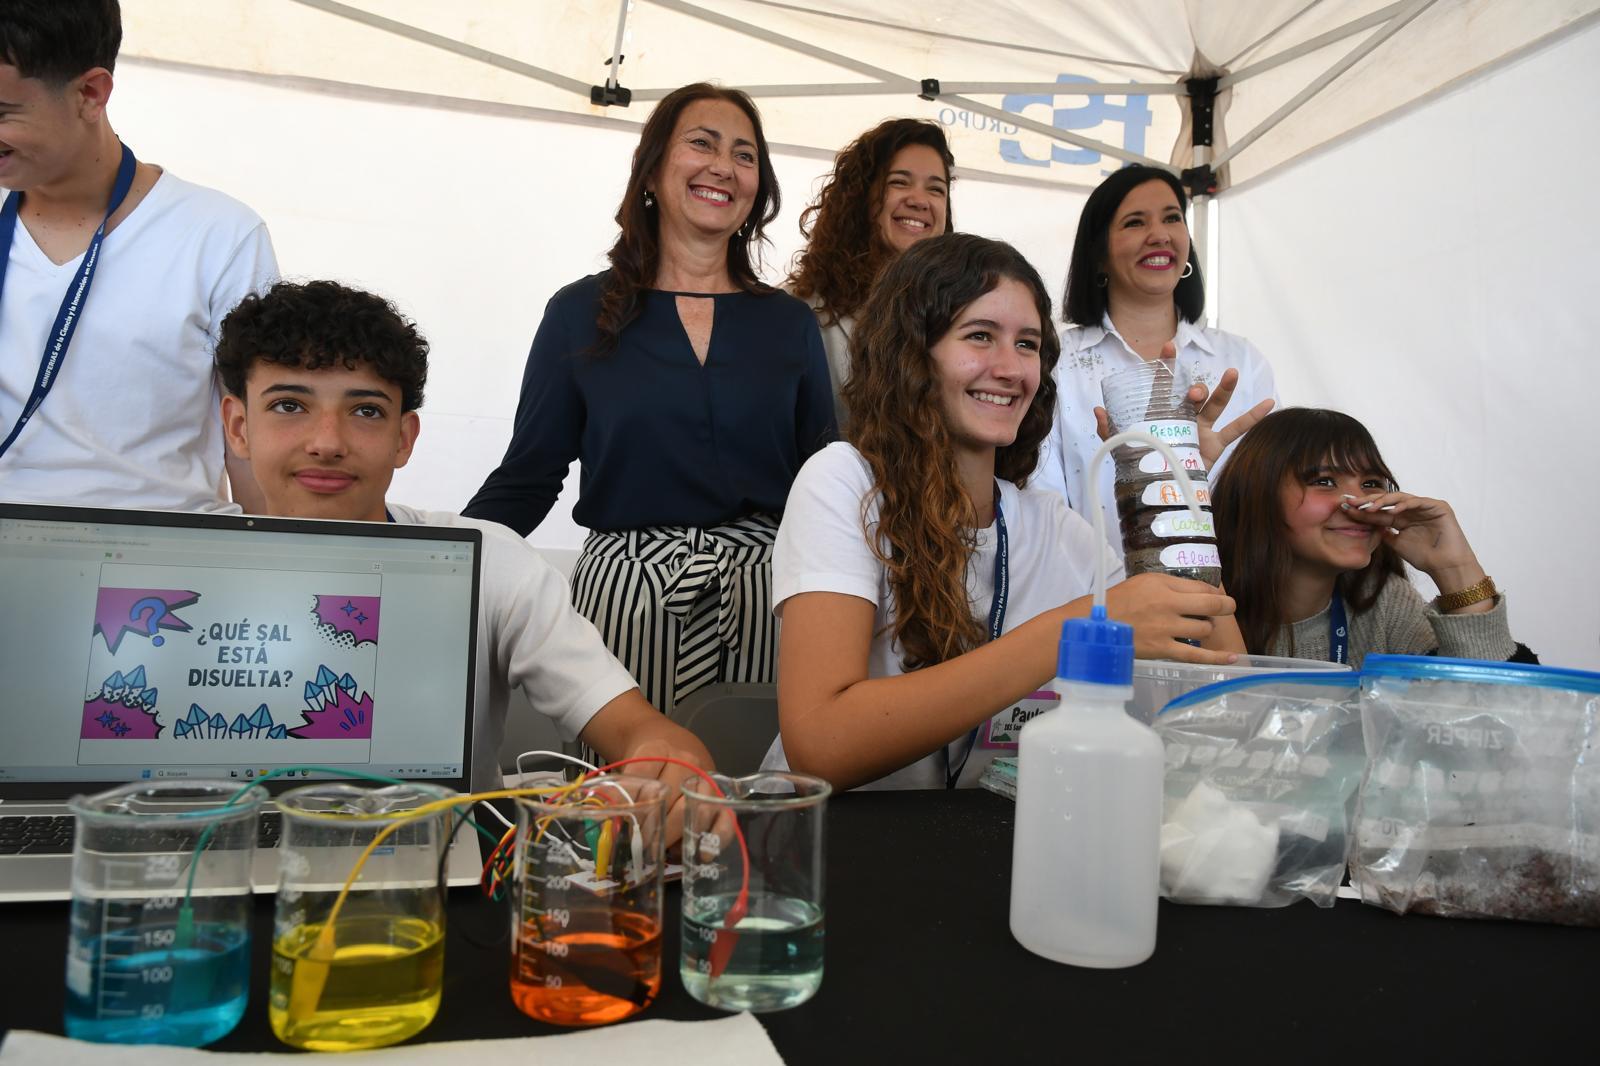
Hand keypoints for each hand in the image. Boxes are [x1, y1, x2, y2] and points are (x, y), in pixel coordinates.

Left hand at [619, 736, 710, 853]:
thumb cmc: (649, 768)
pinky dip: (715, 838)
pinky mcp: (721, 798)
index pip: (641, 773)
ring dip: (676, 834)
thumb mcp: (632, 769)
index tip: (619, 821)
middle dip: (652, 825)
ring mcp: (706, 779)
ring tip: (660, 851)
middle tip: (639, 845)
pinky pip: (724, 818)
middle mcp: (686, 761)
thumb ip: (622, 792)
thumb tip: (608, 819)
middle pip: (669, 795)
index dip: (629, 799)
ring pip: (695, 809)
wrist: (676, 750)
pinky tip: (701, 854)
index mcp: (658, 748)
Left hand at [1092, 345, 1272, 467]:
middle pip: (1192, 395)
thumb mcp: (1123, 448)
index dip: (1166, 367)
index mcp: (1161, 414)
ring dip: (1223, 389)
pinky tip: (1268, 402)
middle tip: (1192, 393)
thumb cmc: (1142, 465)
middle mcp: (1183, 417)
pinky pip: (1237, 428)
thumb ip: (1110, 430)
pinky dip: (1253, 416)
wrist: (1161, 491)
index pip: (1163, 385)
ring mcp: (1202, 429)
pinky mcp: (1215, 444)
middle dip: (1194, 390)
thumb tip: (1097, 411)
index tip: (1168, 347)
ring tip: (1231, 373)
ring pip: (1215, 405)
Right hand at [1104, 572, 1238, 664]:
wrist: (1097, 624)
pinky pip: (1196, 655)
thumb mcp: (1144, 581)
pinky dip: (1217, 657)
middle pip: (1210, 606)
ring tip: (1196, 626)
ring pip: (1204, 628)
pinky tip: (1233, 657)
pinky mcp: (1163, 650)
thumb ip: (1171, 584)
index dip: (1215, 592)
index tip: (1216, 596)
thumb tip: (1198, 591)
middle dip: (1225, 606)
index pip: (1201, 587)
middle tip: (1227, 608)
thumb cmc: (1119, 601)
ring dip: (1205, 627)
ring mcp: (1166, 629)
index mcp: (1162, 585)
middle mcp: (1168, 605)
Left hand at [1338, 491, 1484, 591]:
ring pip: (1401, 497)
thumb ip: (1383, 533)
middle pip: (1388, 500)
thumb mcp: (1396, 544)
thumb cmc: (1424, 557)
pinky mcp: (1439, 506)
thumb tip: (1367, 525)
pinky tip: (1392, 510)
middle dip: (1369, 501)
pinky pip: (1419, 501)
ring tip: (1369, 507)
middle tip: (1353, 503)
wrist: (1445, 567)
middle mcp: (1413, 510)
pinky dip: (1405, 504)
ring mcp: (1426, 506)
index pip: (1380, 510)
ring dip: (1384, 501)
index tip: (1346, 508)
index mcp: (1403, 518)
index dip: (1363, 509)